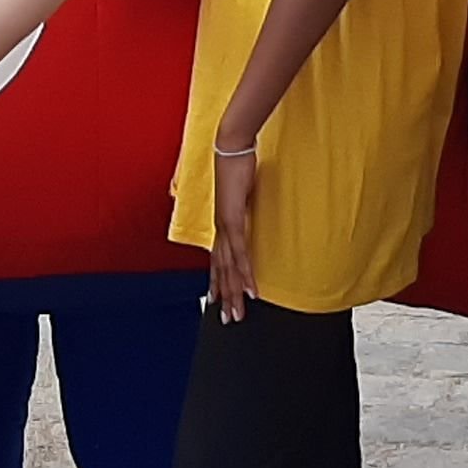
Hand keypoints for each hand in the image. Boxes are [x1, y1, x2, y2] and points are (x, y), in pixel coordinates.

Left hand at [208, 148, 259, 322]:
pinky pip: (240, 254)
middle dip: (225, 296)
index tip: (219, 300)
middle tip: (228, 319)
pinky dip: (244, 273)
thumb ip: (244, 204)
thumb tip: (248, 208)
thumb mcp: (242, 191)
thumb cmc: (237, 166)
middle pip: (222, 270)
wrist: (231, 148)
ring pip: (229, 268)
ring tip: (239, 312)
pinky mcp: (233, 220)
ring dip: (234, 292)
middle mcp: (220, 229)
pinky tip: (249, 289)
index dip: (218, 281)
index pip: (219, 260)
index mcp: (222, 223)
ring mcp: (225, 226)